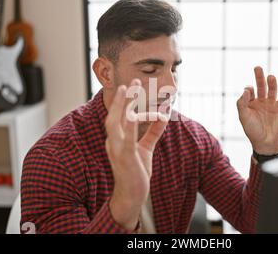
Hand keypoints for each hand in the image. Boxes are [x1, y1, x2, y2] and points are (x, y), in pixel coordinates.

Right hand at [105, 79, 167, 230]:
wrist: (132, 195)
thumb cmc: (137, 172)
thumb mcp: (146, 148)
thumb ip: (153, 132)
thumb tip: (164, 116)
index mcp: (117, 138)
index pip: (123, 116)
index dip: (131, 102)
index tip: (140, 90)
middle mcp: (113, 141)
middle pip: (115, 114)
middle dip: (123, 97)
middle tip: (131, 81)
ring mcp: (117, 149)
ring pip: (115, 122)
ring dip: (121, 105)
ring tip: (128, 89)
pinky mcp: (124, 157)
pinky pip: (126, 139)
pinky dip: (129, 126)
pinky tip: (133, 114)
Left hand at [237, 66, 277, 154]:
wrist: (266, 143)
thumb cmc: (253, 131)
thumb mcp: (243, 117)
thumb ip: (242, 103)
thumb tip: (246, 89)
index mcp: (250, 104)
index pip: (249, 91)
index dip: (248, 89)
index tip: (249, 91)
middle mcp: (260, 102)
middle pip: (260, 86)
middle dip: (259, 77)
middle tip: (257, 68)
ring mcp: (270, 104)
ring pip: (271, 89)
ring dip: (271, 82)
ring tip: (270, 77)